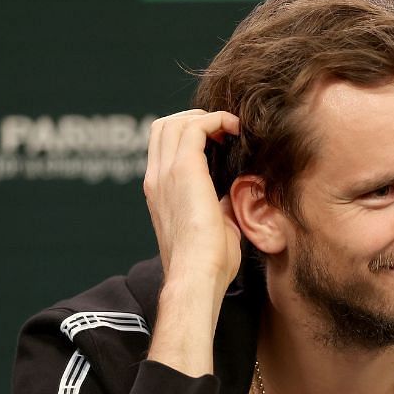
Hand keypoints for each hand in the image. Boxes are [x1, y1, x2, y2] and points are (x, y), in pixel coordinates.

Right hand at [143, 109, 241, 293]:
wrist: (198, 276)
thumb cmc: (209, 263)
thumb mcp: (215, 226)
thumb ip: (220, 205)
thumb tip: (236, 194)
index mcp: (159, 193)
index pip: (162, 147)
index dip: (188, 134)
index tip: (218, 140)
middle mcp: (157, 179)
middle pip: (163, 127)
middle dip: (195, 119)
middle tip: (223, 130)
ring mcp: (166, 173)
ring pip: (175, 122)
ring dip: (205, 118)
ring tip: (230, 127)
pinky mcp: (184, 171)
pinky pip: (196, 127)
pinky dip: (217, 120)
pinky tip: (235, 129)